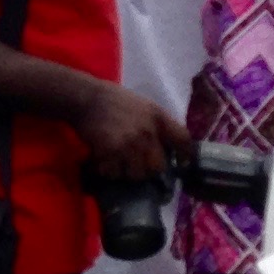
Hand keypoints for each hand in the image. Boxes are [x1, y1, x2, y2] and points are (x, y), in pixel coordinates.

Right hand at [73, 79, 192, 183]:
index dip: (186, 155)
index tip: (182, 162)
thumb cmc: (116, 101)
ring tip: (120, 165)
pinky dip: (109, 171)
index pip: (183, 140)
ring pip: (136, 174)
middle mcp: (147, 133)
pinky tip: (105, 161)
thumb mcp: (145, 106)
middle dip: (149, 169)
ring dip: (128, 172)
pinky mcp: (110, 152)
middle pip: (158, 167)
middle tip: (139, 165)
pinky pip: (114, 173)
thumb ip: (159, 124)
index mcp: (159, 118)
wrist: (87, 98)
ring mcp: (129, 144)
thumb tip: (170, 147)